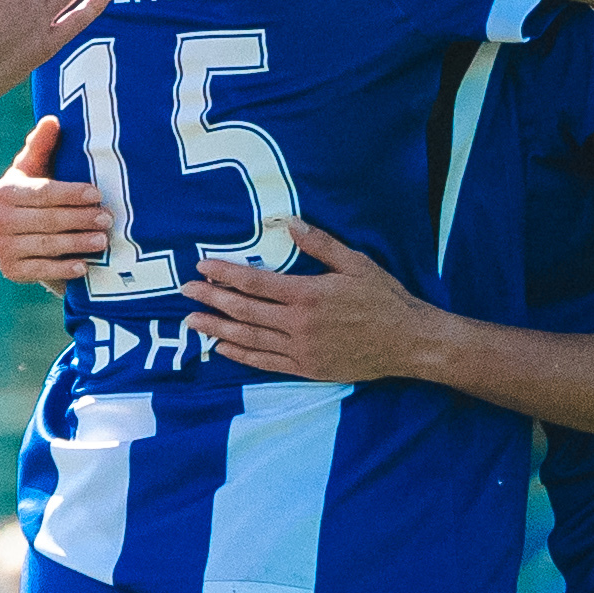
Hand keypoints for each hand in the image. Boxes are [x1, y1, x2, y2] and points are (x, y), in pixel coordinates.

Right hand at [0, 116, 112, 290]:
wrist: (22, 235)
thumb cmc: (36, 194)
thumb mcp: (37, 169)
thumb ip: (42, 145)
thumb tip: (53, 120)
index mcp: (5, 191)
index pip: (42, 192)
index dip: (71, 193)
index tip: (97, 194)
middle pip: (47, 220)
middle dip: (80, 219)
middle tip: (108, 218)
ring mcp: (1, 247)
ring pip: (46, 245)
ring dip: (77, 243)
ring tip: (103, 240)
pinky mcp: (10, 270)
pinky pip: (39, 270)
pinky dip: (62, 269)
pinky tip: (84, 266)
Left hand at [185, 221, 439, 385]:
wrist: (408, 342)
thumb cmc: (385, 298)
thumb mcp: (356, 263)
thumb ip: (321, 244)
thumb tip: (291, 224)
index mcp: (308, 294)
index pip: (255, 283)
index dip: (225, 275)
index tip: (202, 267)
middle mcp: (299, 324)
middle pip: (244, 311)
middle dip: (211, 300)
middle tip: (185, 292)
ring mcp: (301, 350)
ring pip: (249, 339)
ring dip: (217, 329)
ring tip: (192, 322)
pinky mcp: (307, 368)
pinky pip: (266, 363)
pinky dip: (241, 355)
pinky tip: (222, 348)